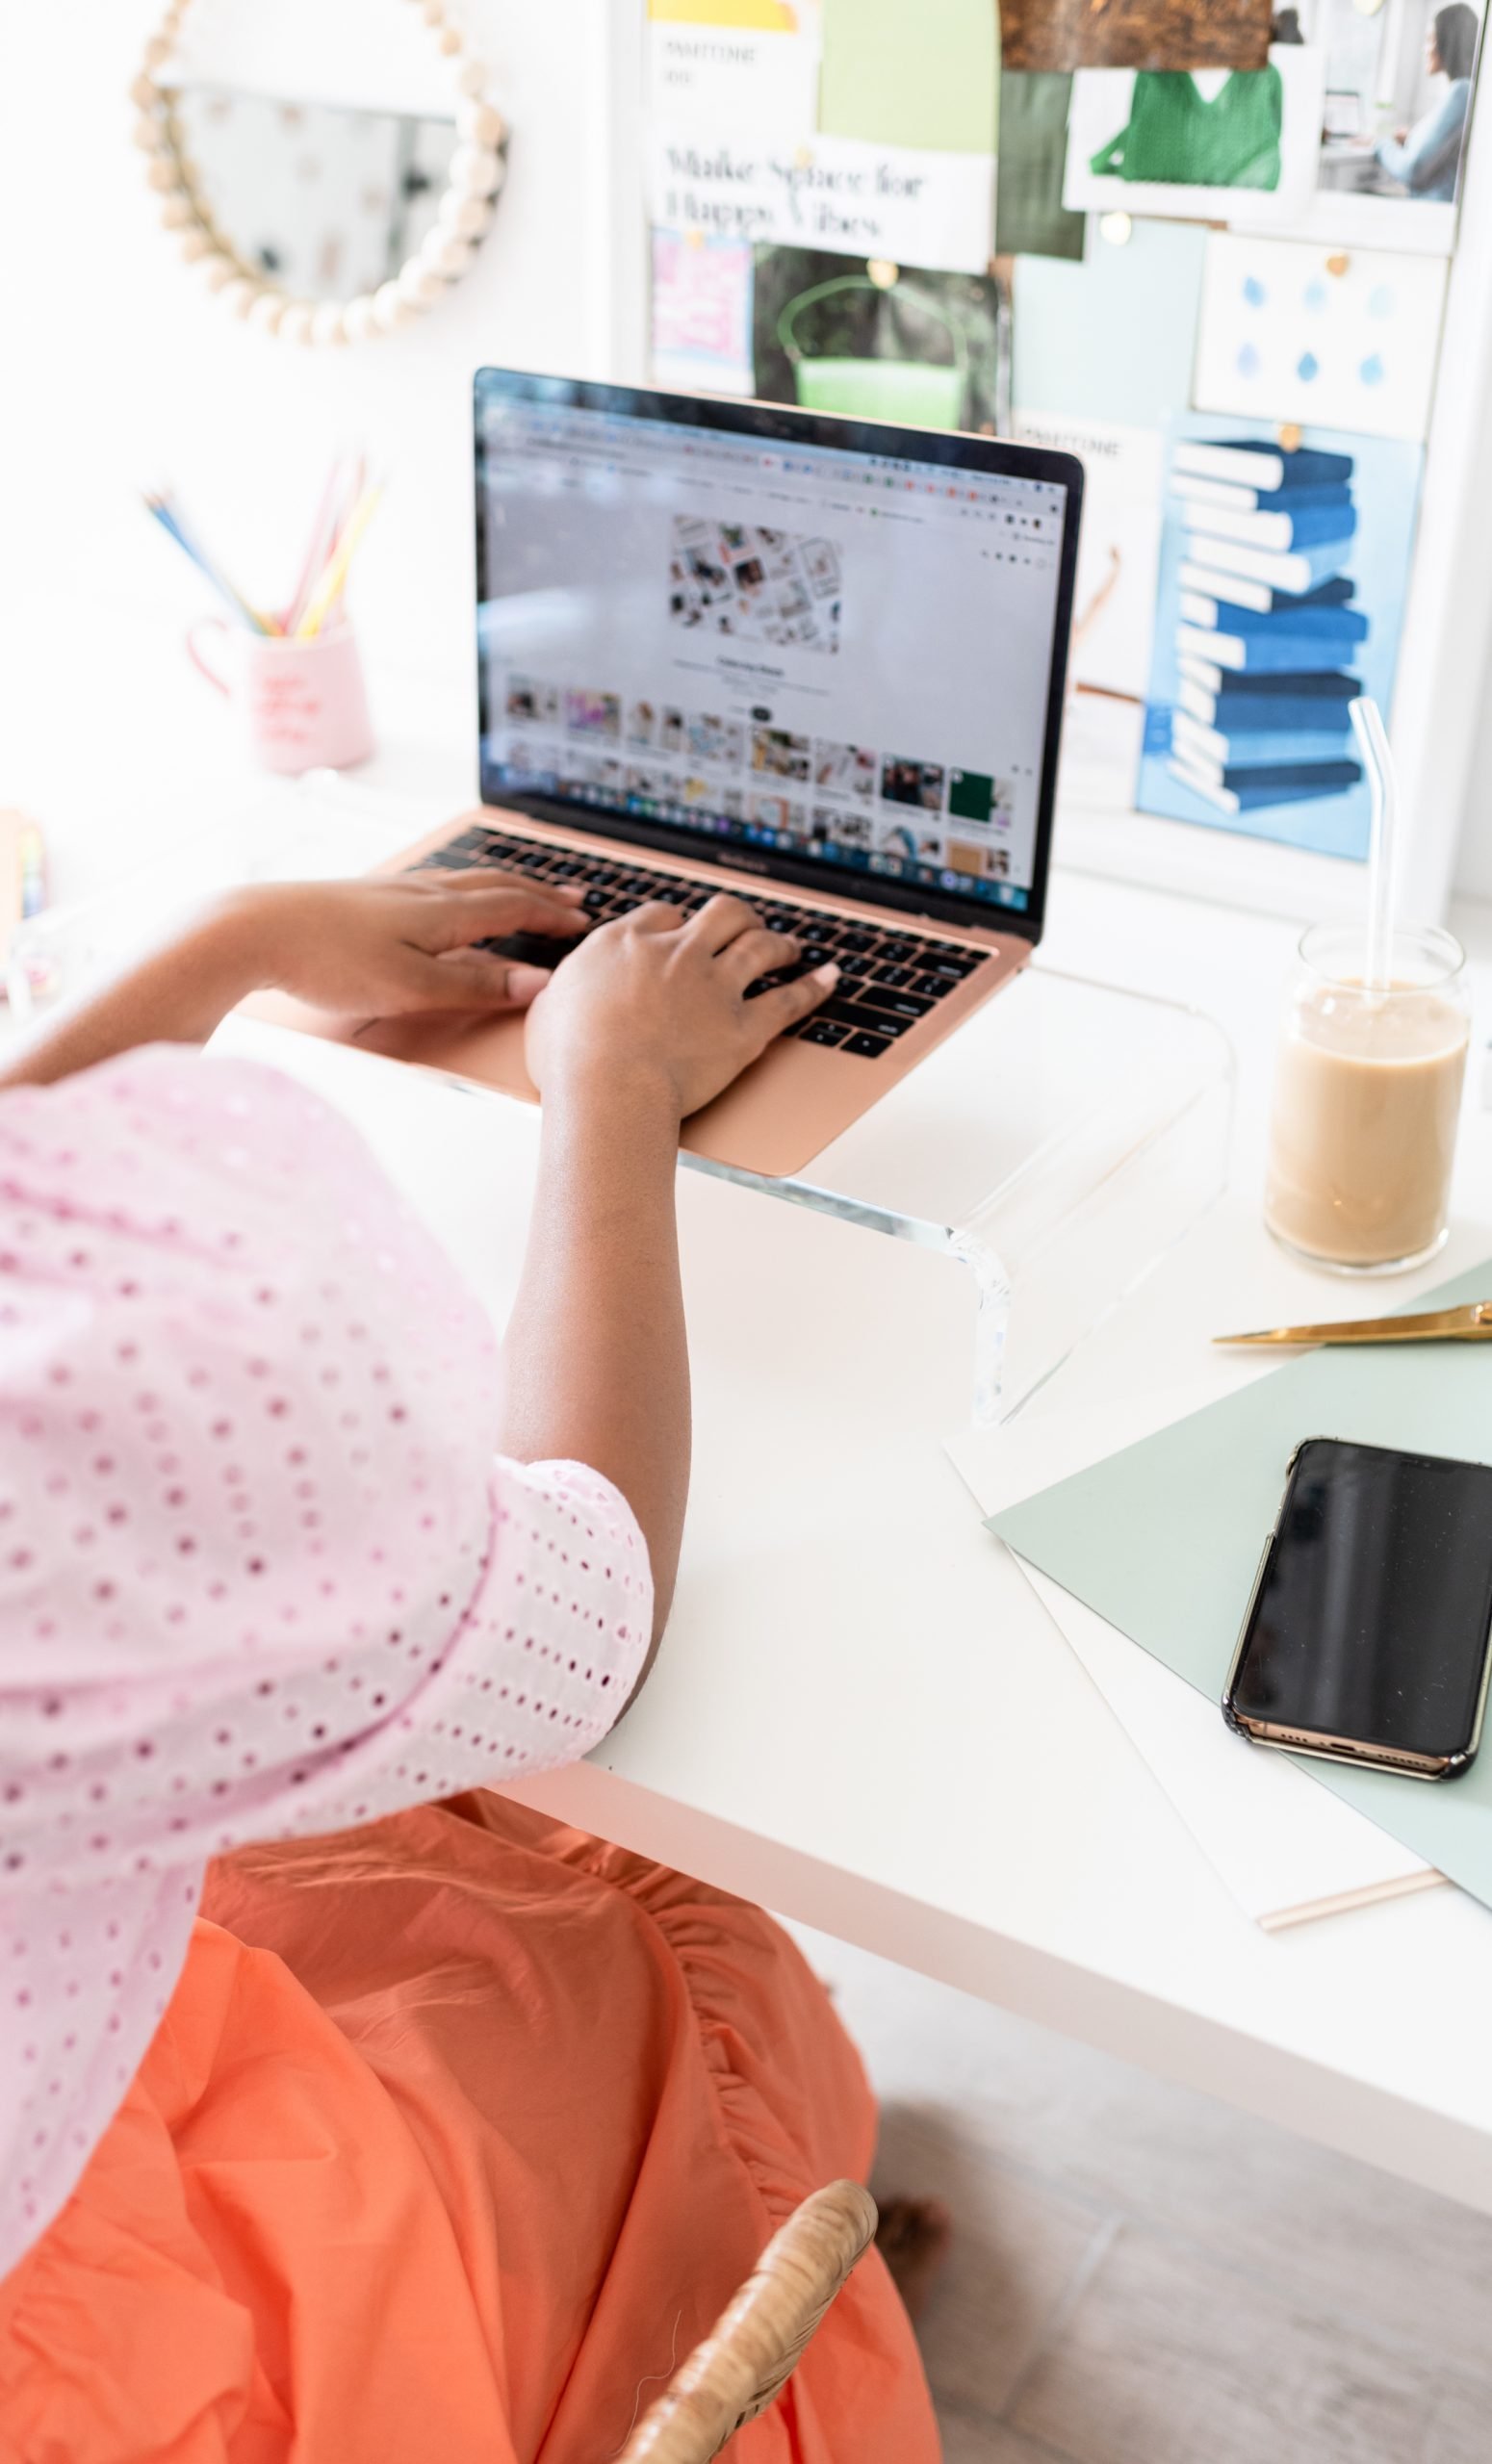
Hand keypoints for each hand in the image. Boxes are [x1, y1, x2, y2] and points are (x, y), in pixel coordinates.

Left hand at [223, 870, 587, 1017]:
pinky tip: (448, 898)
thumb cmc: (329, 961)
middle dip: (538, 894)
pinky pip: (434, 886)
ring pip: (465, 882)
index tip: (585, 923)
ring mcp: (393, 891)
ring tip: (523, 892)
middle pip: (496, 886)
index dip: (552, 916)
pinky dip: (465, 889)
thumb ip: (477, 986)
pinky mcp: (366, 897)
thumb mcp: (414, 988)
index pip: (514, 908)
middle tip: (572, 898)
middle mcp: (423, 892)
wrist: (254, 930)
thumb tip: (540, 983)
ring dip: (504, 887)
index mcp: (443, 912)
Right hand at [524, 895, 838, 1117]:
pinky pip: (789, 1000)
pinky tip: (832, 977)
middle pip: (719, 914)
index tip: (682, 931)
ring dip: (778, 941)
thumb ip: (565, 992)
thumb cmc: (569, 1062)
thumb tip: (561, 991)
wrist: (608, 1090)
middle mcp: (674, 953)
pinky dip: (815, 986)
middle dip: (736, 916)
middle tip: (745, 924)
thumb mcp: (547, 1011)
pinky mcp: (743, 1027)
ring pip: (759, 945)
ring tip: (790, 945)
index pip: (660, 915)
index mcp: (624, 943)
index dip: (676, 921)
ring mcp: (713, 987)